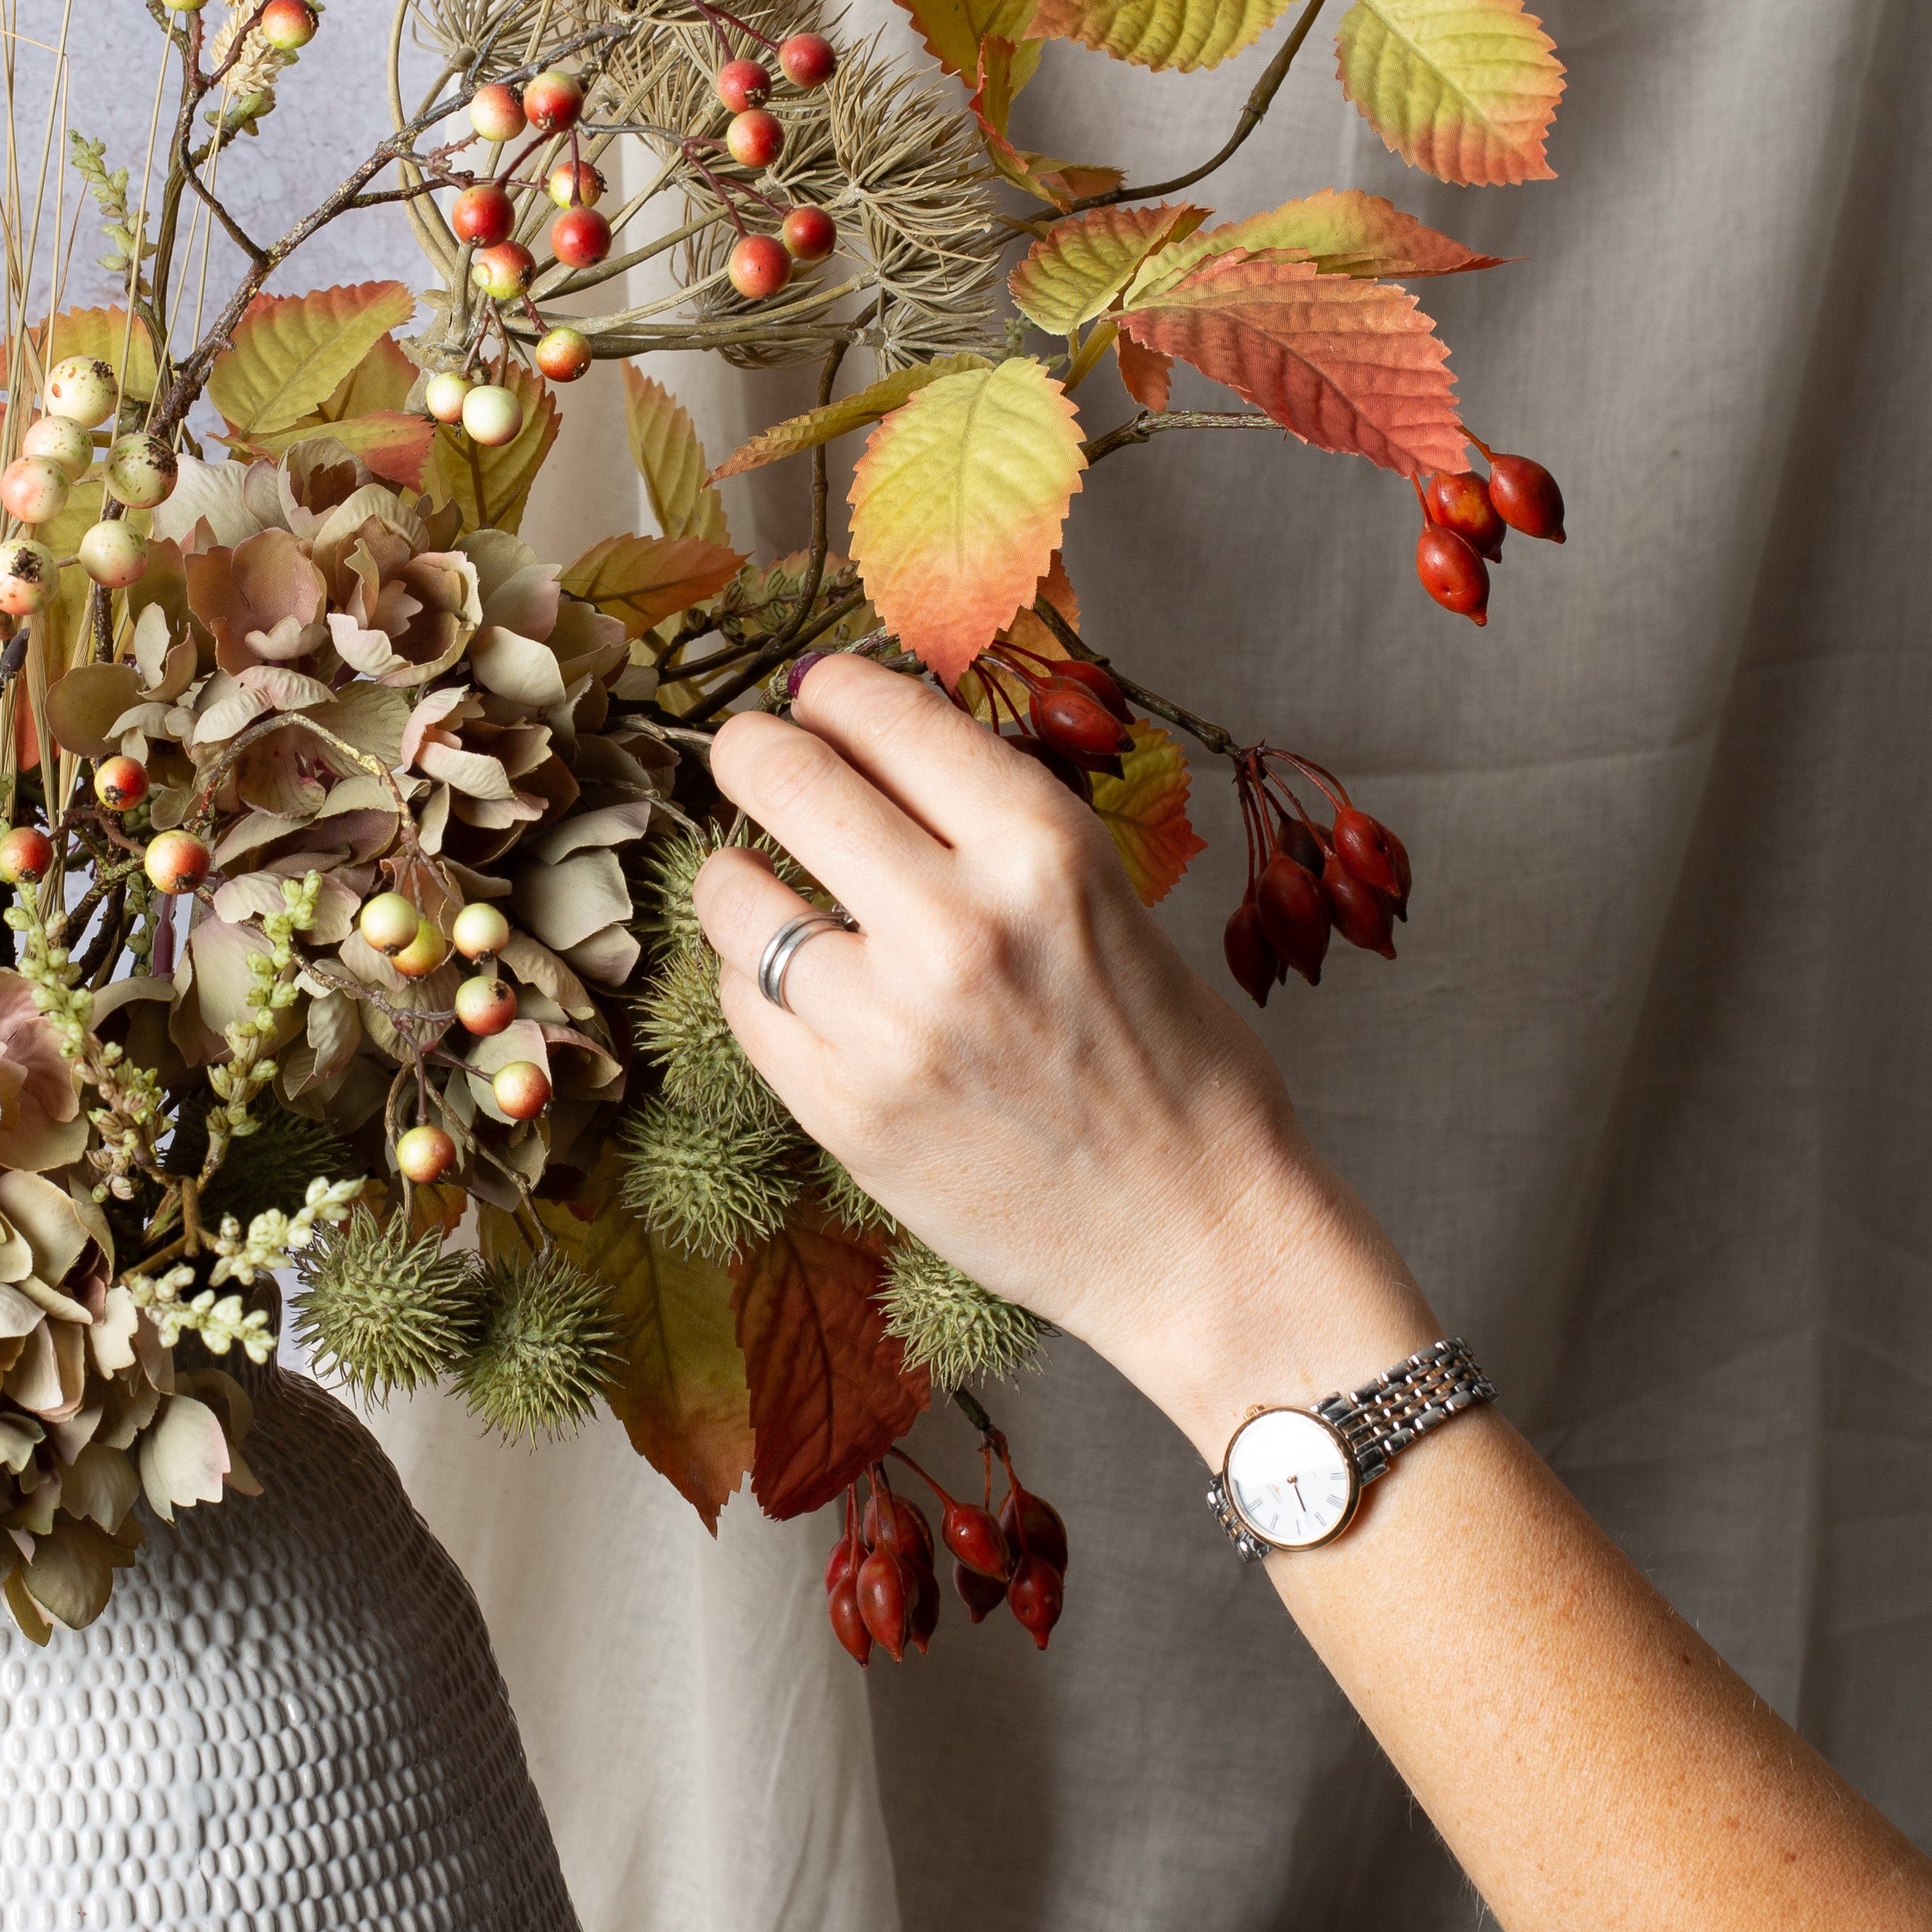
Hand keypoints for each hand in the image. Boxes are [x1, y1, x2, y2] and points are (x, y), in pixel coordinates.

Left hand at [692, 658, 1436, 1459]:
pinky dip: (759, 982)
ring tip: (771, 890)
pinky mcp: (842, 1111)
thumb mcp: (1109, 900)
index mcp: (1042, 847)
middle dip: (753, 753)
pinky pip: (745, 1004)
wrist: (1199, 1239)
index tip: (816, 699)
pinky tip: (804, 990)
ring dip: (740, 877)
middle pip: (780, 773)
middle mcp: (957, 922)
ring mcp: (888, 1023)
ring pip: (732, 895)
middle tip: (756, 762)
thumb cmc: (1174, 1065)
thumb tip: (872, 744)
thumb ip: (990, 826)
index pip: (877, 709)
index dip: (828, 692)